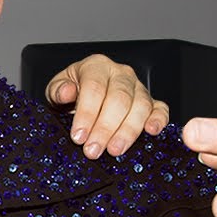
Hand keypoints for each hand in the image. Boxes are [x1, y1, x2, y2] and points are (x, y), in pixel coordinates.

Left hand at [46, 54, 169, 157]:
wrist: (82, 99)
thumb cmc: (70, 95)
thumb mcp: (56, 91)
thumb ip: (58, 91)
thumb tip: (66, 92)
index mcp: (96, 66)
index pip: (94, 88)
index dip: (87, 114)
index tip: (78, 137)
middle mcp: (120, 74)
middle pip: (118, 99)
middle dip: (105, 128)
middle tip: (93, 150)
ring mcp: (138, 87)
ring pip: (140, 106)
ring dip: (128, 131)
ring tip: (114, 150)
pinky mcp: (152, 102)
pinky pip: (160, 109)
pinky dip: (158, 120)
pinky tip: (151, 132)